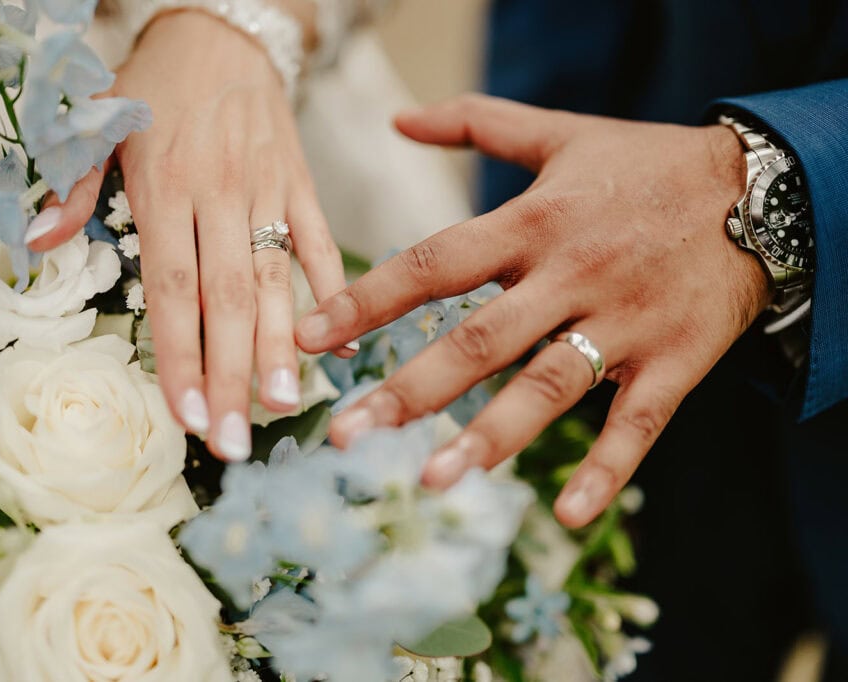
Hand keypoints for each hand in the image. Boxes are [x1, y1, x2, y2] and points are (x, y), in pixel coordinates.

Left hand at [26, 11, 349, 460]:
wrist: (222, 32)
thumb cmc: (154, 86)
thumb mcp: (97, 120)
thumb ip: (71, 184)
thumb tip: (34, 241)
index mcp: (166, 186)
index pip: (175, 290)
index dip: (181, 357)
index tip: (187, 417)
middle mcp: (220, 194)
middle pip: (230, 300)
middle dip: (232, 375)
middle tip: (235, 442)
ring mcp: (268, 191)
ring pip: (279, 280)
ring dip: (286, 347)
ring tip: (289, 407)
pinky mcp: (302, 184)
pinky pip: (322, 243)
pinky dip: (335, 292)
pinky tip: (344, 344)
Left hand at [295, 94, 771, 526]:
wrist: (762, 191)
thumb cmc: (646, 166)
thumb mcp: (561, 134)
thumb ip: (476, 123)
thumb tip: (398, 118)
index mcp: (535, 222)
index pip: (436, 265)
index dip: (369, 299)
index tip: (311, 336)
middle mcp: (571, 275)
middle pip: (480, 339)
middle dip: (410, 389)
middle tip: (347, 434)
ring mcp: (624, 323)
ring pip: (550, 385)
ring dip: (491, 436)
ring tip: (433, 480)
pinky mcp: (675, 361)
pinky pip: (639, 423)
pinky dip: (607, 469)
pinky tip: (568, 514)